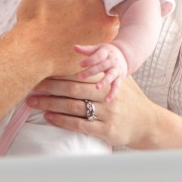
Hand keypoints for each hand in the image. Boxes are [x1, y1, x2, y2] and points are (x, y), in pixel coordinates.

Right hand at [14, 0, 118, 74]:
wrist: (30, 54)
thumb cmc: (36, 17)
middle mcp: (107, 16)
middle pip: (116, 2)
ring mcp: (106, 37)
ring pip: (115, 21)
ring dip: (109, 15)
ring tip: (95, 13)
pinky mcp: (101, 52)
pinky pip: (110, 40)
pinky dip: (103, 34)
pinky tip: (91, 30)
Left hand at [26, 74, 157, 148]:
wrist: (150, 124)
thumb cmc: (131, 101)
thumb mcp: (120, 81)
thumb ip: (101, 70)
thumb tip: (77, 51)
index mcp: (108, 80)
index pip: (79, 74)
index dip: (58, 73)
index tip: (40, 72)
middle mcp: (107, 95)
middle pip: (73, 88)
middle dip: (49, 87)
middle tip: (30, 87)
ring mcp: (107, 113)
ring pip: (73, 106)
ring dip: (50, 104)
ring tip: (33, 102)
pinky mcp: (106, 130)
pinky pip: (79, 124)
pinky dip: (62, 121)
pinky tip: (49, 117)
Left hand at [74, 42, 128, 100]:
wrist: (125, 55)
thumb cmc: (106, 52)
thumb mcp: (98, 48)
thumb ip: (86, 49)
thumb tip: (74, 47)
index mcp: (105, 52)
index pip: (98, 56)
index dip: (89, 60)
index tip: (80, 64)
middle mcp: (111, 61)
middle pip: (101, 66)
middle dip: (91, 72)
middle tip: (79, 77)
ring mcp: (116, 70)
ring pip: (111, 76)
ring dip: (104, 81)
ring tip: (97, 87)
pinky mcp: (119, 78)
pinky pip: (116, 86)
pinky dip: (113, 93)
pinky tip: (107, 100)